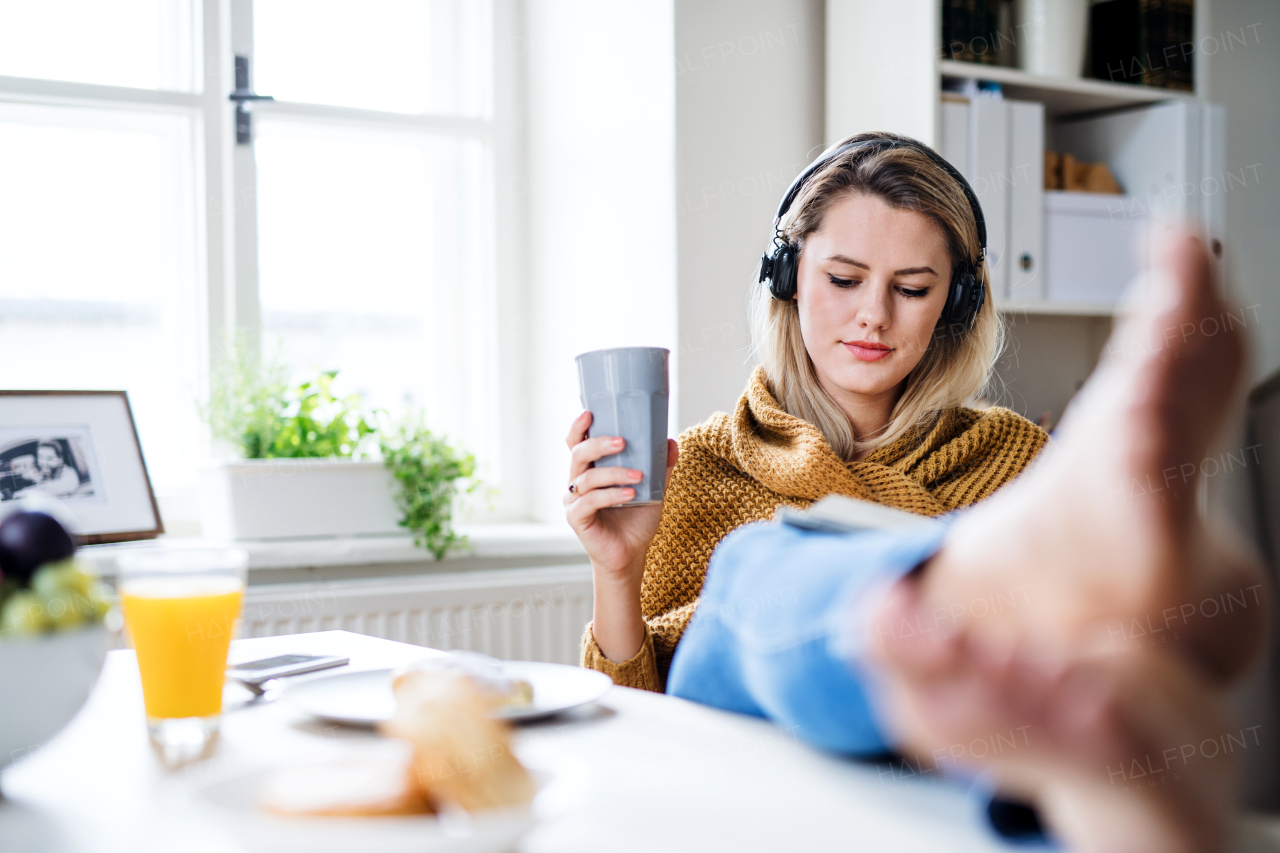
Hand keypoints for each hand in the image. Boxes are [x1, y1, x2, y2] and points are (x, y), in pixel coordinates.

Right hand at [563, 411, 678, 584]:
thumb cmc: (636, 520)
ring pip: (586, 477)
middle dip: (599, 444)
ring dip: (614, 473)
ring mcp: (574, 500)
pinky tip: (630, 494)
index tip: (590, 412)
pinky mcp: (576, 518)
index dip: (579, 427)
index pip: (577, 443)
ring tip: (638, 476)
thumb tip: (670, 441)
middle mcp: (577, 482)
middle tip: (623, 441)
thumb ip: (661, 467)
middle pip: (578, 454)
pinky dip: (611, 495)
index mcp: (591, 470)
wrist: (632, 554)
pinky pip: (590, 501)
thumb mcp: (653, 489)